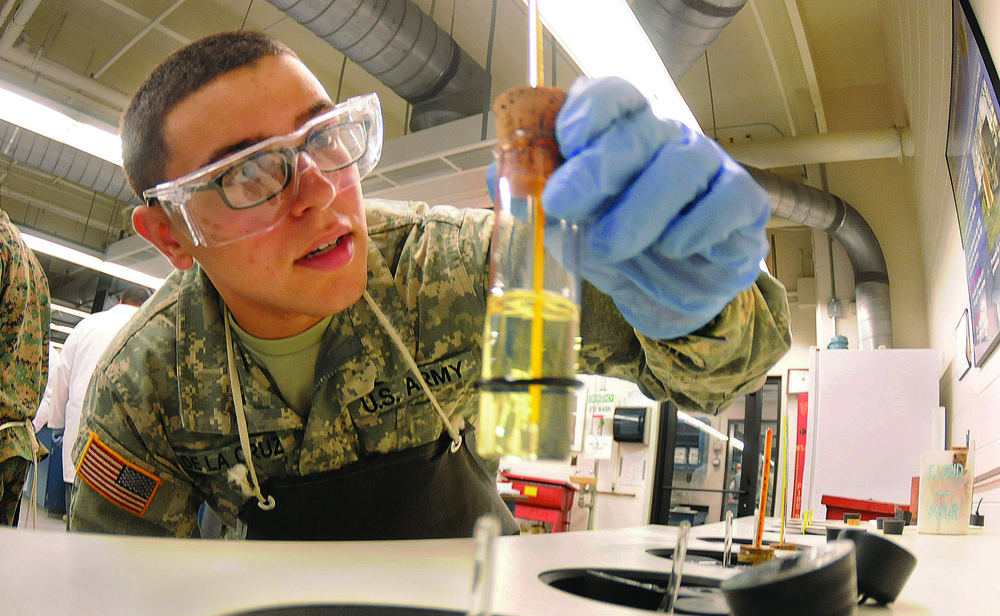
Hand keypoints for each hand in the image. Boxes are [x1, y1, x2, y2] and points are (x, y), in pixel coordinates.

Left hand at [539, 76, 769, 338]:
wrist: (664, 298)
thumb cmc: (617, 248)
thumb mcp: (567, 228)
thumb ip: (534, 201)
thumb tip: (497, 176)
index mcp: (621, 135)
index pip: (612, 96)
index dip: (589, 110)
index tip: (566, 138)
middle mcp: (666, 141)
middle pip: (640, 129)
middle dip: (595, 167)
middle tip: (561, 204)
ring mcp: (708, 169)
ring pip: (681, 165)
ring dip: (638, 208)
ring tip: (608, 246)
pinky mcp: (742, 205)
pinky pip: (727, 201)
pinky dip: (696, 227)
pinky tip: (673, 248)